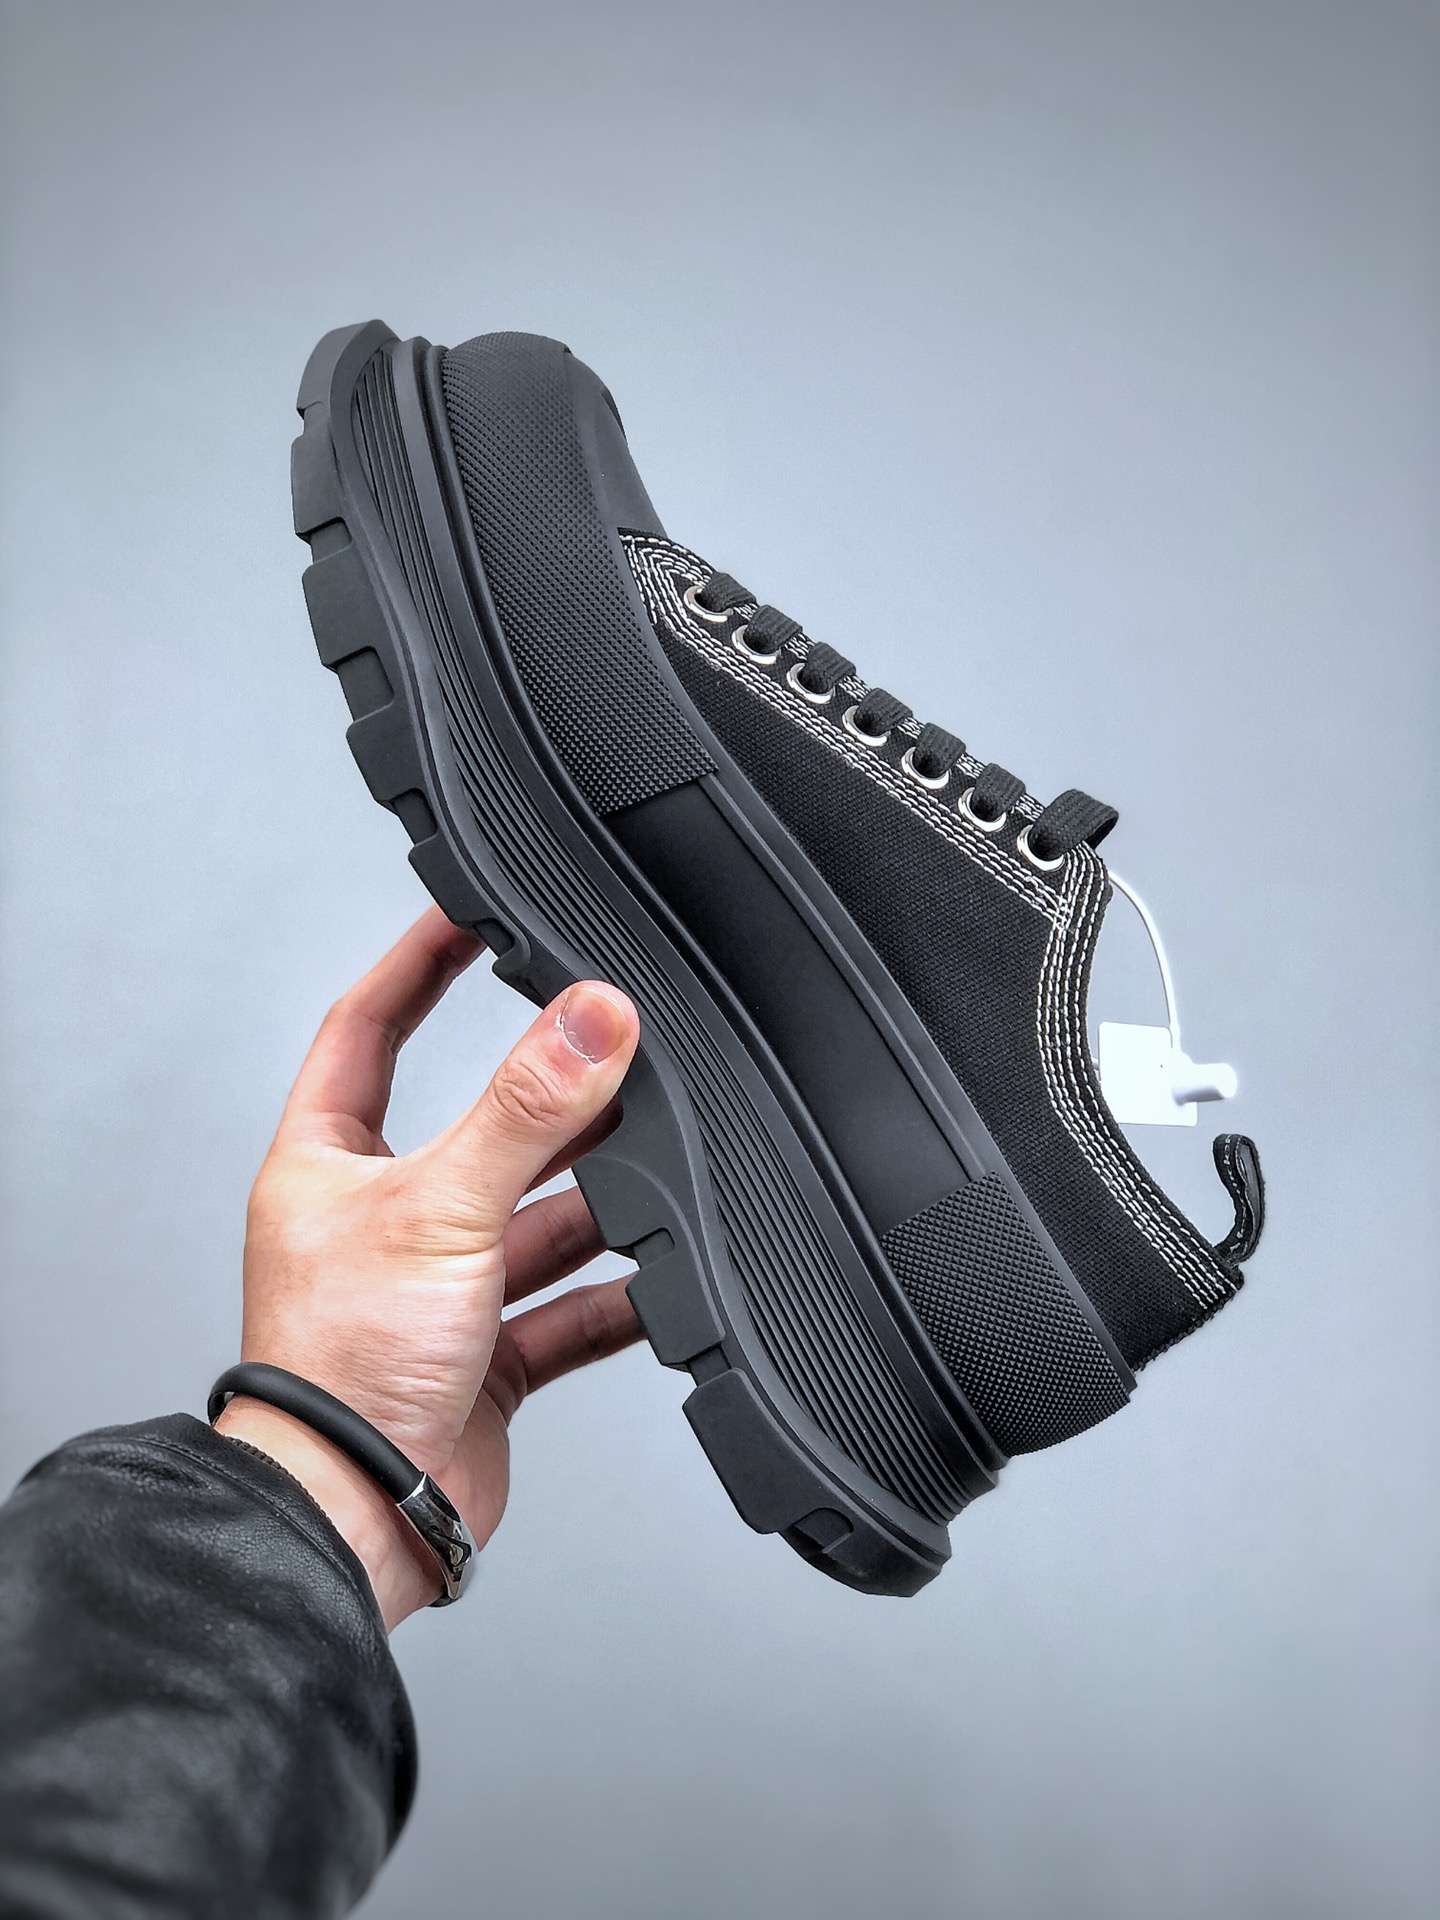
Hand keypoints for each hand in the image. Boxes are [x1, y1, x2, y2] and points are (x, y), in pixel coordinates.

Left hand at [217, 908, 641, 1626]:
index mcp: (332, 1162)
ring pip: (537, 1217)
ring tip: (661, 1166)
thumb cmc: (337, 1369)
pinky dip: (615, 1296)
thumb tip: (592, 1015)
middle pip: (481, 1127)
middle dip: (552, 1100)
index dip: (421, 963)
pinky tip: (661, 1281)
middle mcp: (384, 1218)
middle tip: (620, 1050)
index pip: (371, 1026)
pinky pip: (568, 1308)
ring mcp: (438, 1290)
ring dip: (597, 1200)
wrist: (356, 1517)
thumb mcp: (441, 1207)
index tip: (475, 910)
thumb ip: (526, 1110)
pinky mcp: (486, 1357)